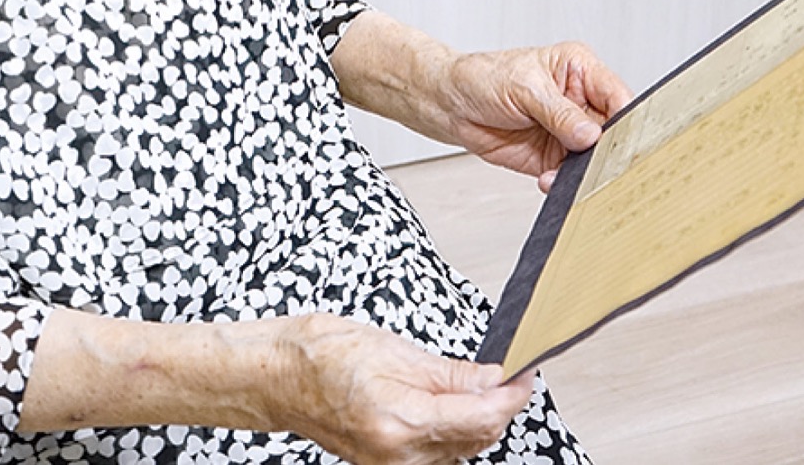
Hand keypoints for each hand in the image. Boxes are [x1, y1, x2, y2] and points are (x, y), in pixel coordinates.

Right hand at [271, 314, 534, 464]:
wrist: (277, 376)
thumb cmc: (322, 353)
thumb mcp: (392, 348)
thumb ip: (449, 372)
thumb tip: (493, 378)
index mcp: (402, 421)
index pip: (481, 417)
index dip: (512, 396)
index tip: (526, 374)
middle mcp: (400, 456)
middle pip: (476, 439)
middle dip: (499, 406)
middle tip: (509, 372)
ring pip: (460, 450)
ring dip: (478, 420)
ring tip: (480, 384)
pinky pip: (437, 455)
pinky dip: (453, 431)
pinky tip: (450, 405)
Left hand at [445, 42, 631, 190]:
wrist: (450, 104)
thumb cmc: (482, 78)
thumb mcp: (523, 87)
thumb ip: (560, 112)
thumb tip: (590, 134)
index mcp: (578, 69)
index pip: (616, 94)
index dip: (625, 118)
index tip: (622, 139)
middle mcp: (578, 101)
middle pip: (612, 130)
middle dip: (607, 150)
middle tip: (599, 163)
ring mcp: (567, 131)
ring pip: (594, 157)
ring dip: (585, 171)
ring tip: (570, 175)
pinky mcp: (553, 156)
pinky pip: (570, 175)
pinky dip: (564, 183)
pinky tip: (550, 180)